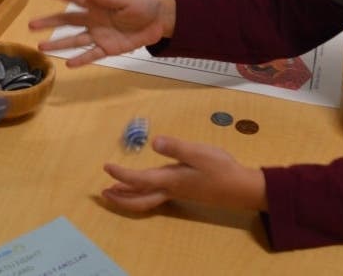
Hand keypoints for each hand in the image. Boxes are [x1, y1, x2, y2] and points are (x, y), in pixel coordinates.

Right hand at [29, 0, 175, 66]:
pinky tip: (69, 64)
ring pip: (75, 40)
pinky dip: (81, 59)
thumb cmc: (142, 5)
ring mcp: (99, 34)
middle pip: (68, 21)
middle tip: (31, 24)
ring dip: (59, 43)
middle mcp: (93, 19)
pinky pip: (92, 54)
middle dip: (50, 22)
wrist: (159, 21)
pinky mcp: (108, 48)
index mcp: (97, 3)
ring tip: (41, 47)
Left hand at [101, 135, 266, 212]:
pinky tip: (146, 186)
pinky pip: (155, 197)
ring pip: (146, 200)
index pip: (139, 179)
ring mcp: (177, 192)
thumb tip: (154, 142)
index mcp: (170, 179)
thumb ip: (177, 147)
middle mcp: (170, 189)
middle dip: (120, 198)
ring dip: (129, 197)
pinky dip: (143, 194)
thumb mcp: (199, 153)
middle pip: (138, 200)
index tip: (106, 167)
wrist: (239, 188)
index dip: (121, 174)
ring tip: (116, 191)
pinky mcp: (183, 191)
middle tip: (103, 193)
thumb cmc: (221, 168)